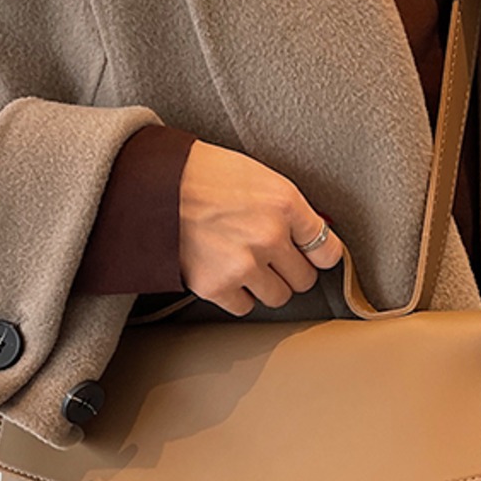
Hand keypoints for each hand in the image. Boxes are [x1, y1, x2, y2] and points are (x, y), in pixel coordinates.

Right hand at [178, 140, 344, 316]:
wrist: (152, 186)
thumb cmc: (202, 174)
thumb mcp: (257, 176)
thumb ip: (288, 208)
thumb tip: (314, 233)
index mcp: (285, 203)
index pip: (328, 250)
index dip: (320, 256)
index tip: (312, 257)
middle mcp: (269, 236)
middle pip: (304, 280)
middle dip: (290, 271)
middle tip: (271, 258)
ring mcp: (243, 265)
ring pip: (277, 297)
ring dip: (265, 285)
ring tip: (245, 264)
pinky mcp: (216, 286)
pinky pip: (244, 307)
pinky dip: (236, 295)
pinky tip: (225, 273)